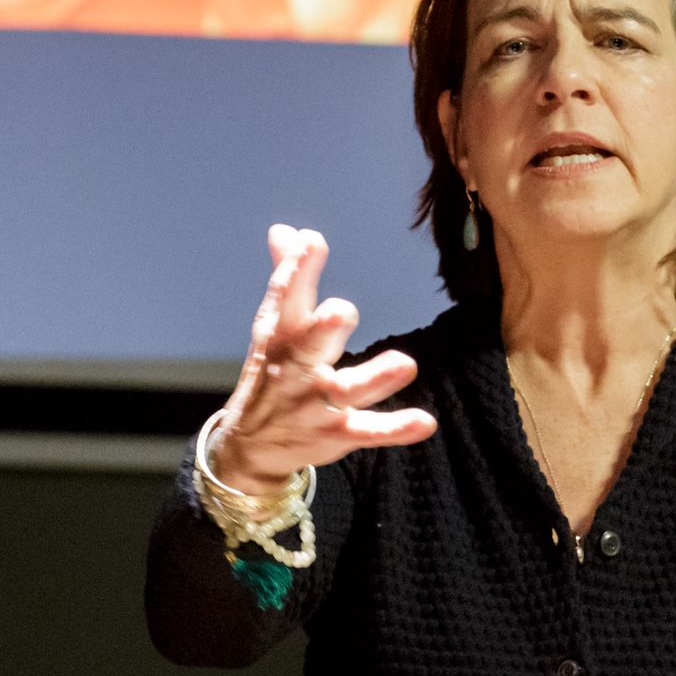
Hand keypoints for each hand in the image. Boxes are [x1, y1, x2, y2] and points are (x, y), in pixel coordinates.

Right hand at [211, 225, 435, 493]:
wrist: (251, 446)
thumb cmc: (273, 370)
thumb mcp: (275, 326)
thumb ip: (289, 278)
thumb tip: (285, 230)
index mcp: (281, 335)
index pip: (285, 299)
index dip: (296, 270)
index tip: (312, 242)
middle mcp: (296, 367)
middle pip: (308, 345)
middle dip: (323, 329)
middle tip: (342, 311)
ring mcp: (317, 403)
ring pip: (347, 390)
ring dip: (374, 378)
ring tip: (406, 363)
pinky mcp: (338, 433)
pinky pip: (368, 431)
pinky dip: (395, 429)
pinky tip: (425, 421)